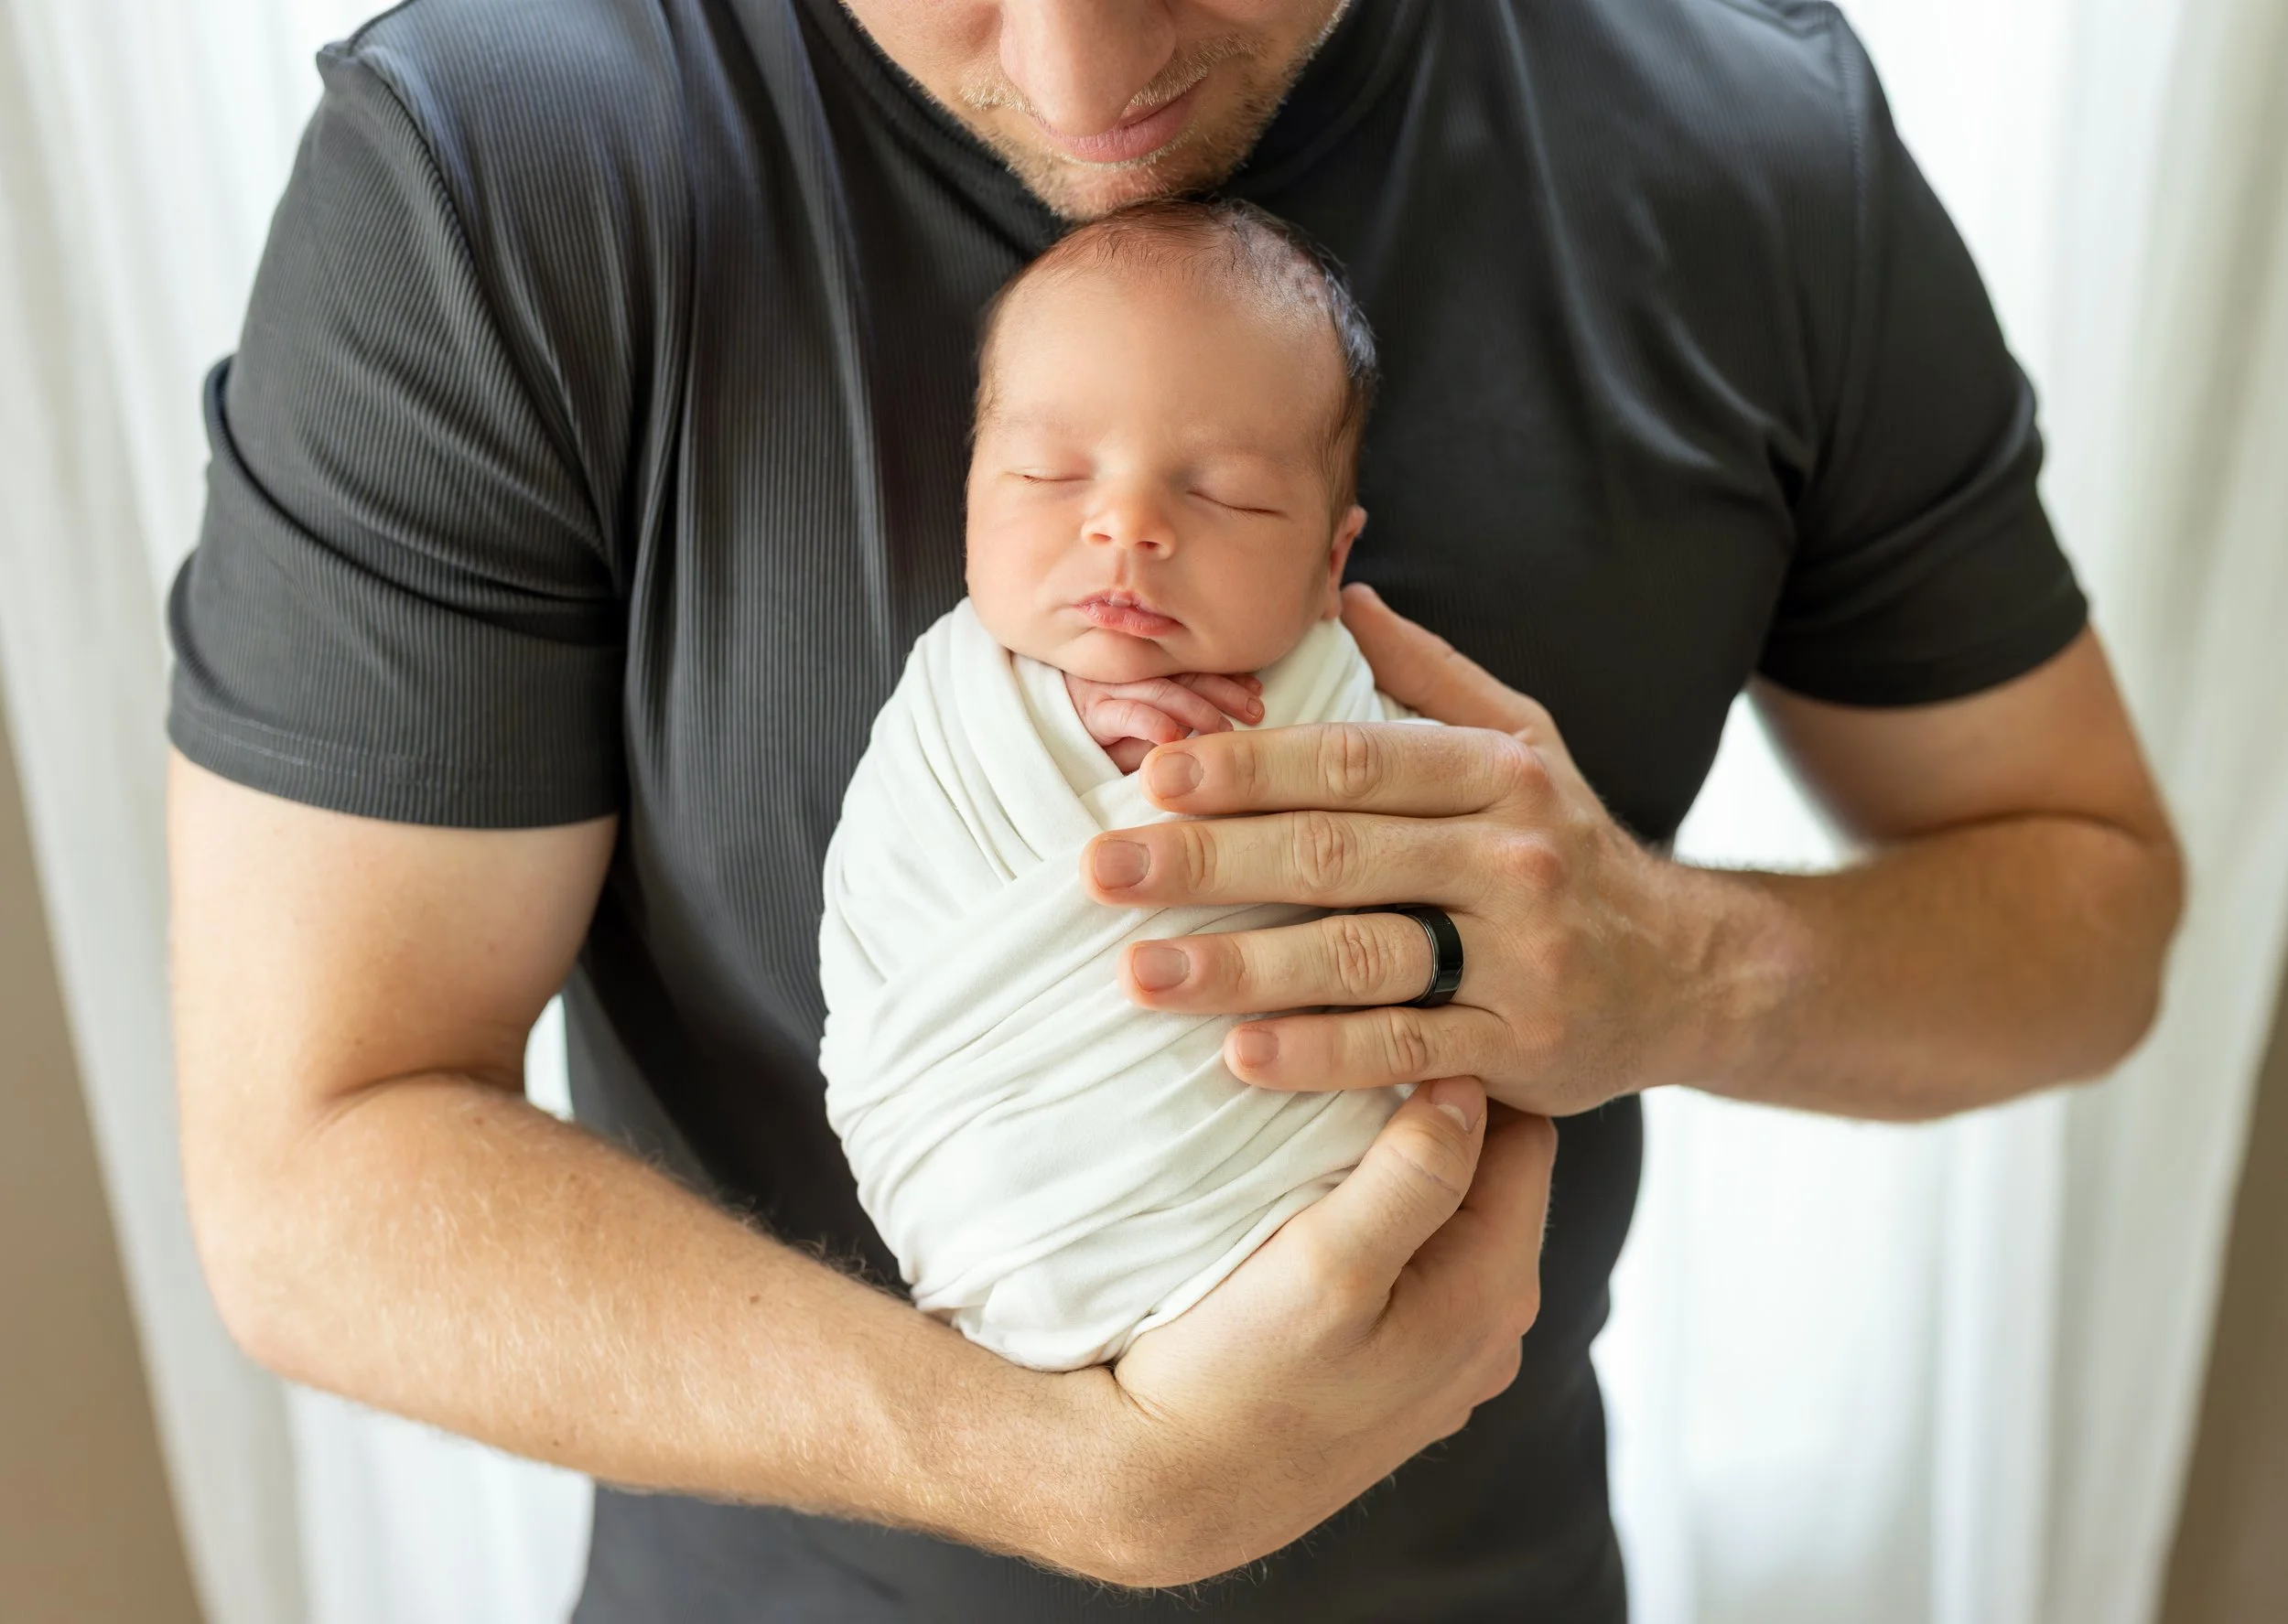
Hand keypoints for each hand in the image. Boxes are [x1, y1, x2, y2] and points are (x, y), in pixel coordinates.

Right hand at [1044, 1080, 1556, 1586]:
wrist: (1163, 1490)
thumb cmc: (1237, 1380)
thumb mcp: (1329, 1265)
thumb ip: (1413, 1175)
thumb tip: (1466, 1086)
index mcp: (1494, 1295)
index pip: (1524, 1137)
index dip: (1462, 1076)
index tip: (1387, 1039)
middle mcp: (1492, 1334)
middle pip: (1491, 1179)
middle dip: (1435, 1119)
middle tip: (1351, 1065)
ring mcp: (1445, 1361)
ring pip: (1450, 1223)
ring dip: (1403, 1172)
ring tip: (1330, 1126)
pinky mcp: (1397, 1376)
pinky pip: (1415, 1269)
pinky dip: (1381, 1226)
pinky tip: (1318, 1208)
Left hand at [1079, 583, 1741, 1117]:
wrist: (1693, 972)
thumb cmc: (1572, 847)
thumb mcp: (1528, 739)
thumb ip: (1430, 675)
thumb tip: (1340, 590)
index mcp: (1498, 771)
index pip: (1353, 761)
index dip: (1249, 766)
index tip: (1152, 776)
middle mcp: (1512, 854)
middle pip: (1338, 853)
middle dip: (1208, 860)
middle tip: (1104, 871)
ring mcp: (1521, 955)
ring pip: (1362, 953)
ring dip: (1242, 964)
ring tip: (1141, 972)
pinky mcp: (1521, 1046)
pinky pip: (1406, 1048)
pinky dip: (1320, 1054)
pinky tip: (1238, 1054)